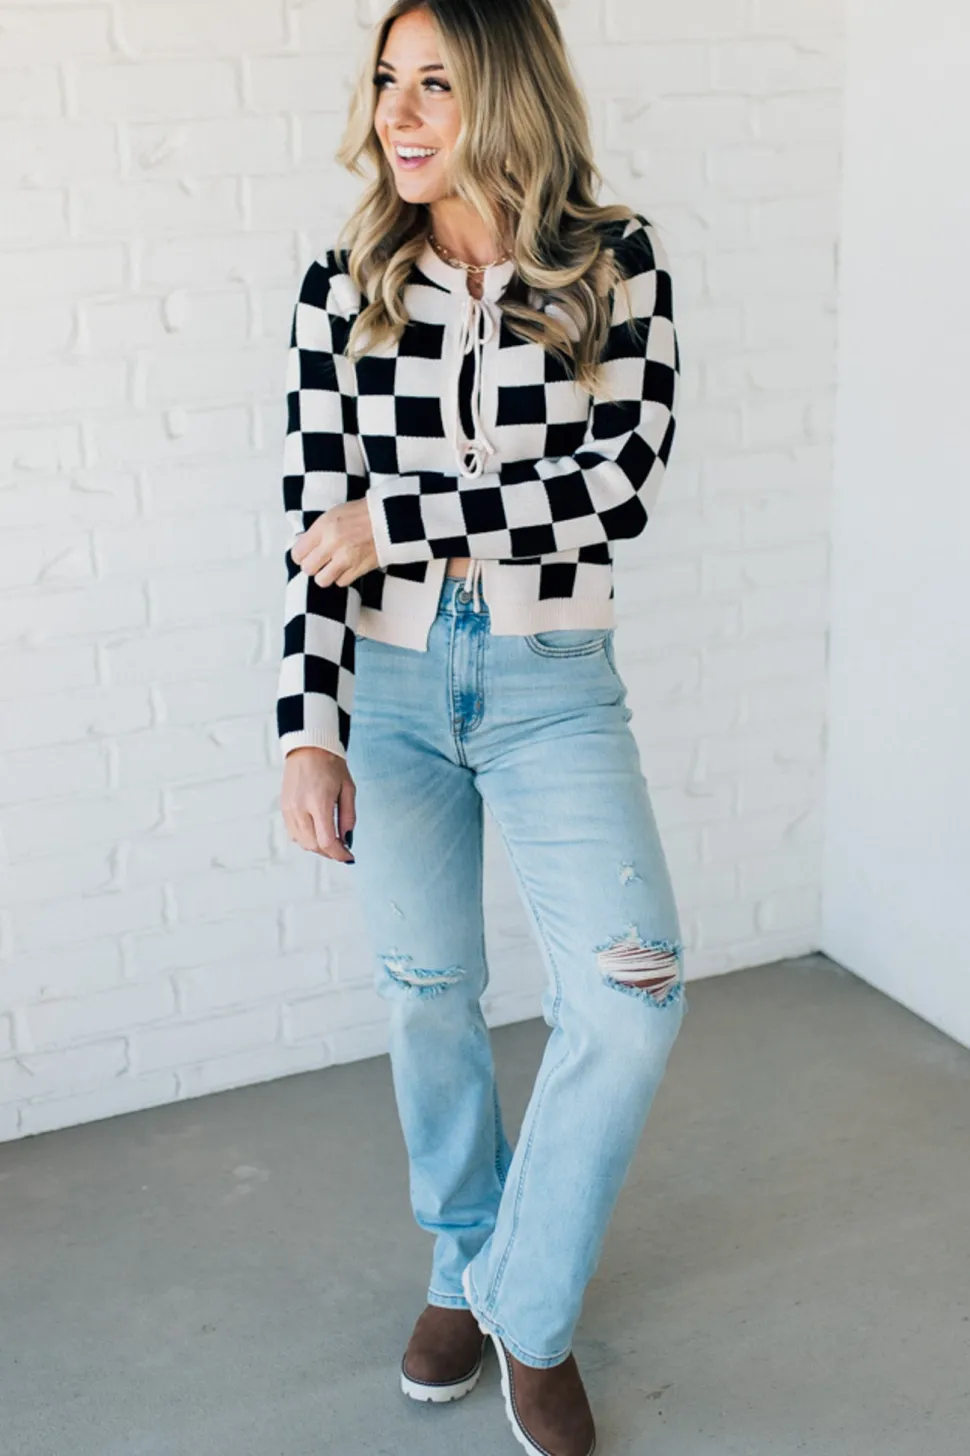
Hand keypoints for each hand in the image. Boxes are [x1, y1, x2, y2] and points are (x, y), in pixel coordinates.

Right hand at [281, 747, 355, 862]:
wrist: (308, 748)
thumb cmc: (331, 765)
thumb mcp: (348, 789)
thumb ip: (348, 817)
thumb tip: (347, 840)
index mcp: (318, 802)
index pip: (327, 841)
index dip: (339, 854)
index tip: (349, 857)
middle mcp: (300, 808)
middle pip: (314, 845)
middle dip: (330, 852)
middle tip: (343, 850)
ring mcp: (289, 809)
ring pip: (303, 843)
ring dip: (318, 848)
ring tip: (331, 842)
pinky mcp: (284, 808)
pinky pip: (294, 834)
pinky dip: (306, 839)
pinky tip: (317, 833)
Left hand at [291, 499, 377, 588]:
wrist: (389, 518)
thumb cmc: (361, 514)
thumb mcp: (333, 514)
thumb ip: (317, 532)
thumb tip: (304, 547)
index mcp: (324, 527)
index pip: (298, 552)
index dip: (300, 556)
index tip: (304, 555)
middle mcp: (333, 543)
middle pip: (308, 569)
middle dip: (311, 566)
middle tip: (318, 561)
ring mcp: (346, 558)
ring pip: (322, 580)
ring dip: (325, 575)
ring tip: (331, 566)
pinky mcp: (359, 569)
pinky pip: (341, 582)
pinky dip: (341, 577)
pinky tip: (346, 567)